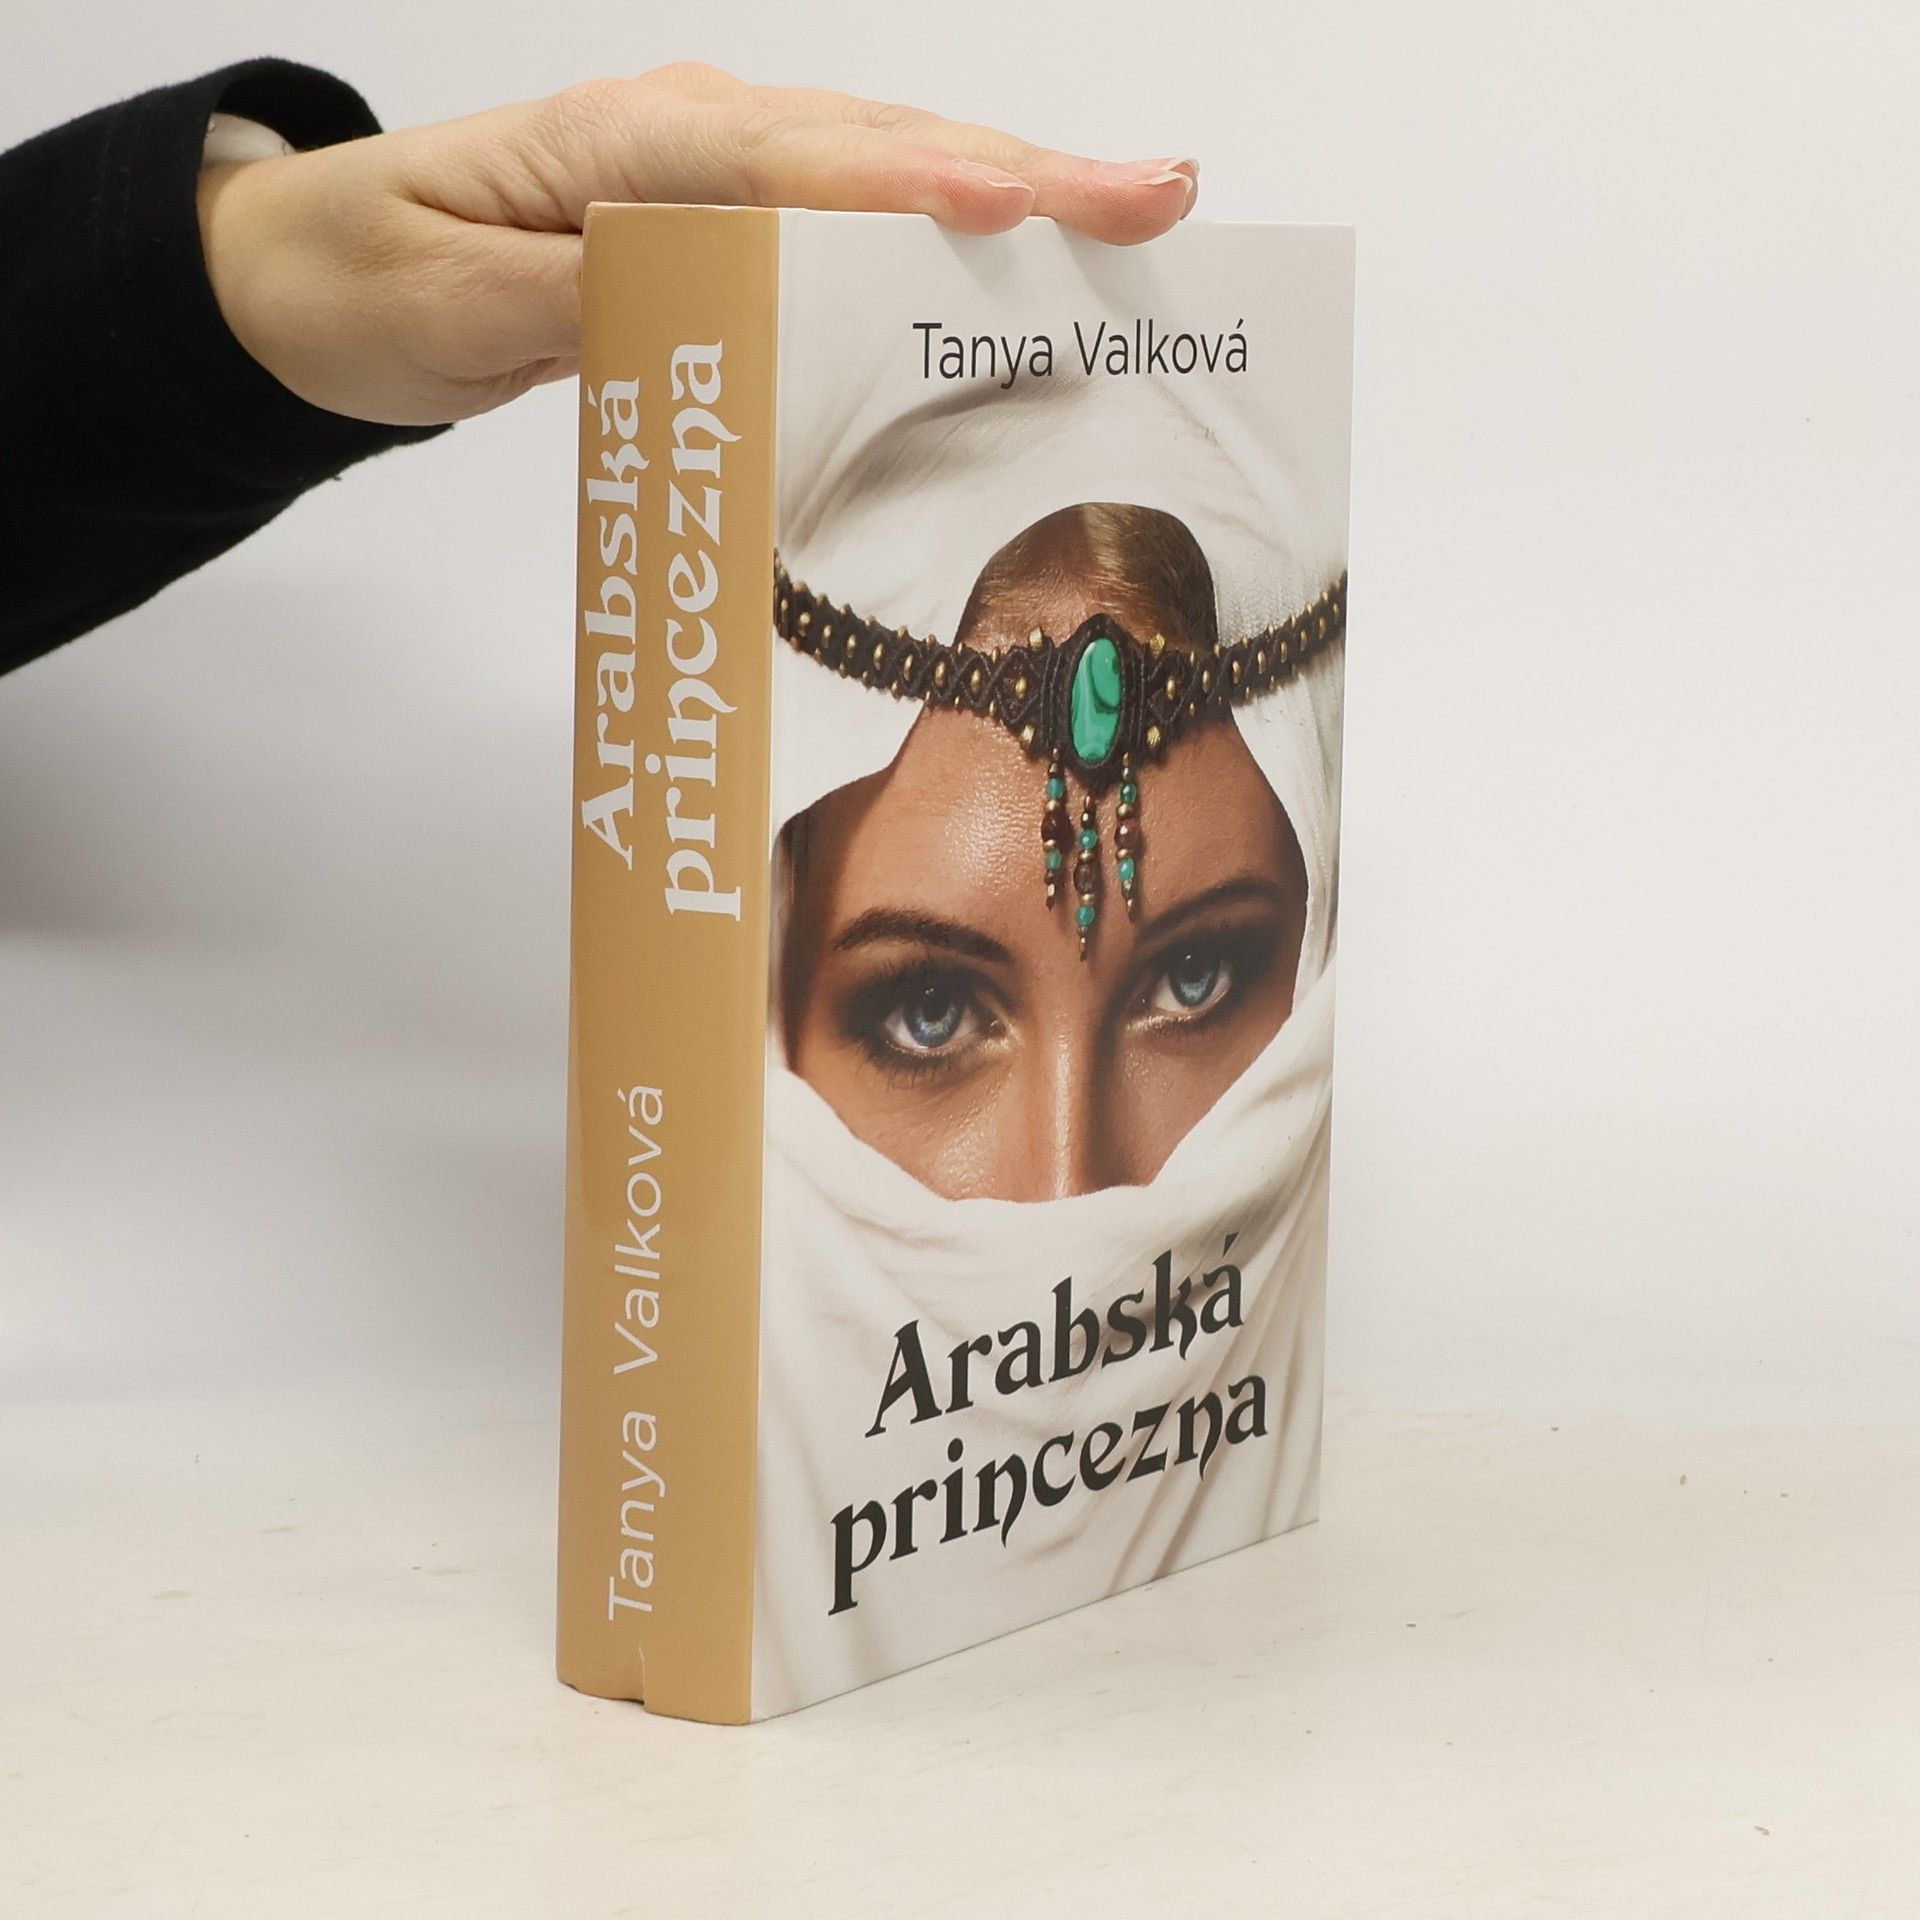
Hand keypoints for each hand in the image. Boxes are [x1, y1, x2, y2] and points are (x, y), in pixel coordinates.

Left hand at [196, 63, 1199, 427]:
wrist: (320, 271)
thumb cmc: (373, 280)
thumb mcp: (453, 304)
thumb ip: (580, 297)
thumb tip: (716, 300)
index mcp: (623, 148)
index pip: (789, 166)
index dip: (905, 188)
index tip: (1012, 208)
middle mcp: (691, 142)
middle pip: (879, 151)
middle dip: (1024, 175)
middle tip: (1159, 198)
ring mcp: (719, 175)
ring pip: (888, 176)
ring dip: (1017, 196)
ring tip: (1140, 214)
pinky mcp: (729, 223)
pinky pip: (858, 225)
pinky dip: (951, 237)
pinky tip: (1026, 257)